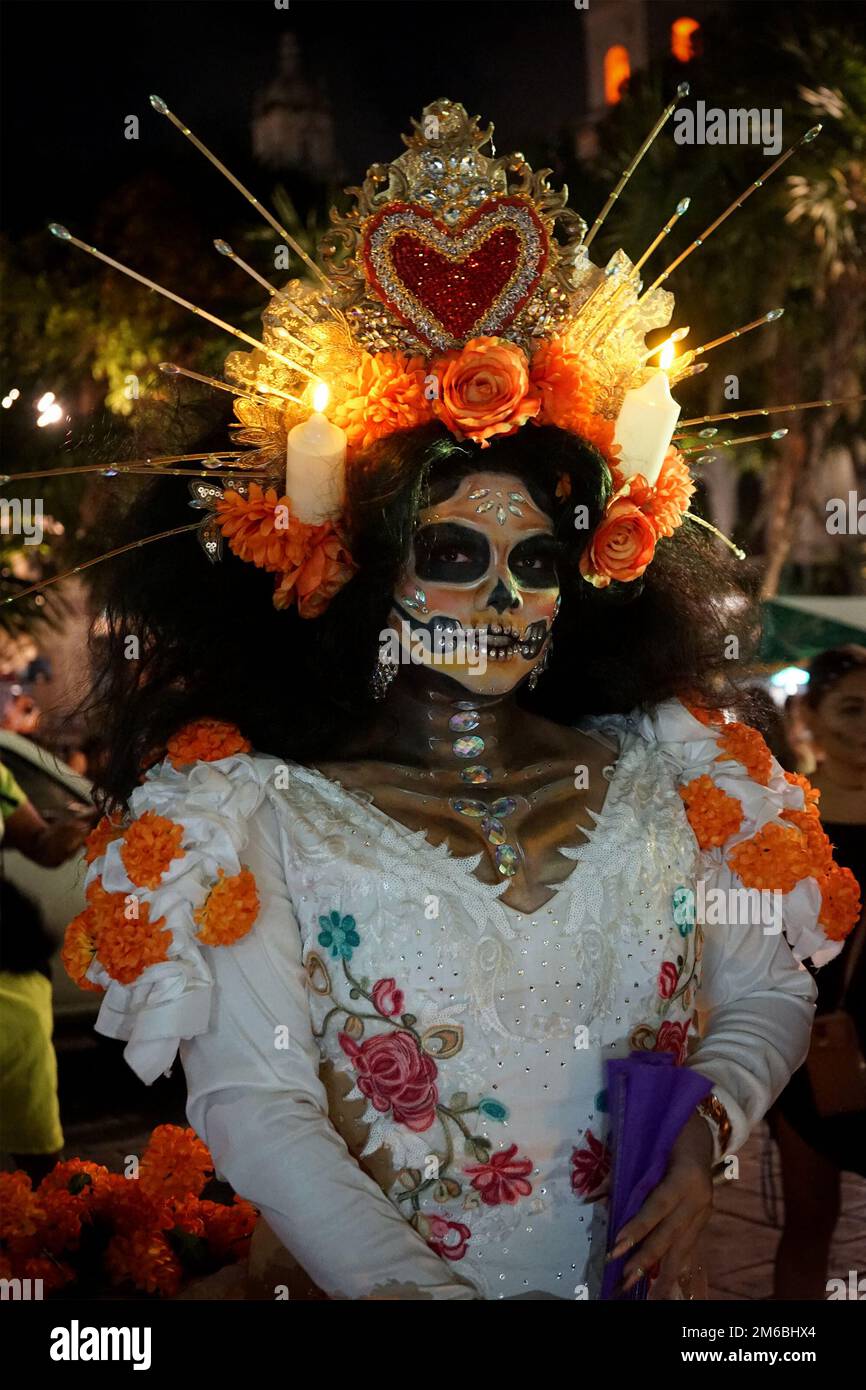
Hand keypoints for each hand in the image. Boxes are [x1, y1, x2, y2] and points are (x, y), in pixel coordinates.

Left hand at [608, 1110, 713, 1296]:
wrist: (705, 1129)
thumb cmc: (671, 1131)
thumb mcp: (651, 1143)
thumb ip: (629, 1171)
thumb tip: (598, 1197)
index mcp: (685, 1176)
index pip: (657, 1207)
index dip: (637, 1228)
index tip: (617, 1247)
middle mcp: (699, 1198)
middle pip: (670, 1234)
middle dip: (646, 1259)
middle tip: (624, 1279)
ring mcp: (705, 1211)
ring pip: (683, 1247)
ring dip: (662, 1272)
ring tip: (646, 1294)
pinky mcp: (705, 1219)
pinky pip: (689, 1246)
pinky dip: (675, 1264)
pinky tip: (663, 1282)